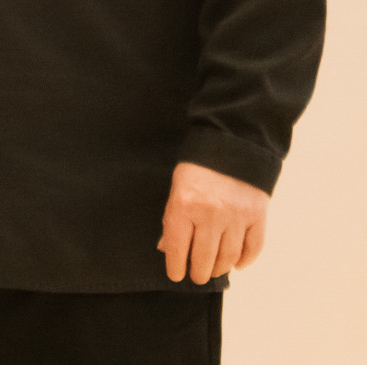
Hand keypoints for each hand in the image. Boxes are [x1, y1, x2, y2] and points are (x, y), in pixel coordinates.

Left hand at [159, 161, 268, 283]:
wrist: (231, 147)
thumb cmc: (197, 170)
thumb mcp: (176, 189)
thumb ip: (172, 219)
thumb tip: (166, 249)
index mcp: (184, 206)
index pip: (177, 247)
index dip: (175, 266)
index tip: (175, 276)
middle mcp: (211, 214)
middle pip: (204, 257)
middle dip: (198, 273)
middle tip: (196, 277)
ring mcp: (236, 216)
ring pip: (228, 256)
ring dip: (219, 269)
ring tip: (213, 271)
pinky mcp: (258, 216)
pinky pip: (253, 247)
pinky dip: (246, 260)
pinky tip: (237, 265)